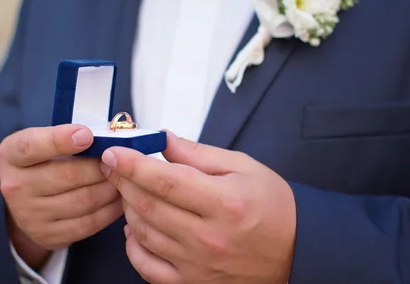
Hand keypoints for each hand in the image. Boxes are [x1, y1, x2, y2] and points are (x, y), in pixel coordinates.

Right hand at [0, 124, 122, 268]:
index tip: (87, 135)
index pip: (31, 146)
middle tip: (119, 160)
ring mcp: (29, 215)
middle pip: (67, 175)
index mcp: (11, 155)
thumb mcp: (42, 141)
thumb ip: (66, 136)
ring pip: (82, 200)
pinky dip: (110, 210)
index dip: (60, 140)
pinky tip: (119, 198)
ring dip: (110, 188)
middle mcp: (15, 186)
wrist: (25, 202)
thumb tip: (105, 138)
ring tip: (122, 178)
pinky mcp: (48, 235)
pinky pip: (88, 223)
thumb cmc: (43, 161)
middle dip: (99, 167)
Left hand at [101, 132, 295, 283]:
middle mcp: (209, 238)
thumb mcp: (243, 167)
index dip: (133, 164)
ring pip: (143, 233)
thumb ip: (199, 154)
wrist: (295, 251)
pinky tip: (136, 227)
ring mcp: (198, 266)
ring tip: (131, 190)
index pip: (165, 180)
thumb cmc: (273, 207)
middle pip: (148, 205)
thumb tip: (164, 141)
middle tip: (116, 165)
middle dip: (123, 181)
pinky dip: (133, 246)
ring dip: (128, 208)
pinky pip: (147, 267)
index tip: (114, 152)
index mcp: (224, 203)